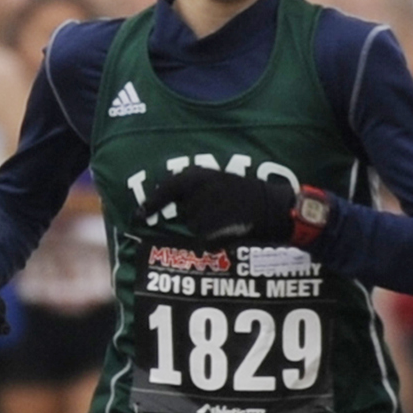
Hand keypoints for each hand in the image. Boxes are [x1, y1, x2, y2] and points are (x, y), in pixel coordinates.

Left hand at [149, 166, 296, 248]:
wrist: (274, 207)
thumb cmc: (248, 195)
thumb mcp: (221, 180)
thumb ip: (196, 188)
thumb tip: (166, 202)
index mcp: (204, 175)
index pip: (169, 188)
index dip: (152, 203)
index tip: (138, 215)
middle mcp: (203, 189)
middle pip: (184, 212)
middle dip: (195, 214)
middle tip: (220, 210)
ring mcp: (210, 208)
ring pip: (194, 225)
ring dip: (206, 226)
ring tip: (228, 217)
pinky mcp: (217, 226)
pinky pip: (205, 237)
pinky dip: (214, 237)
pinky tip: (230, 228)